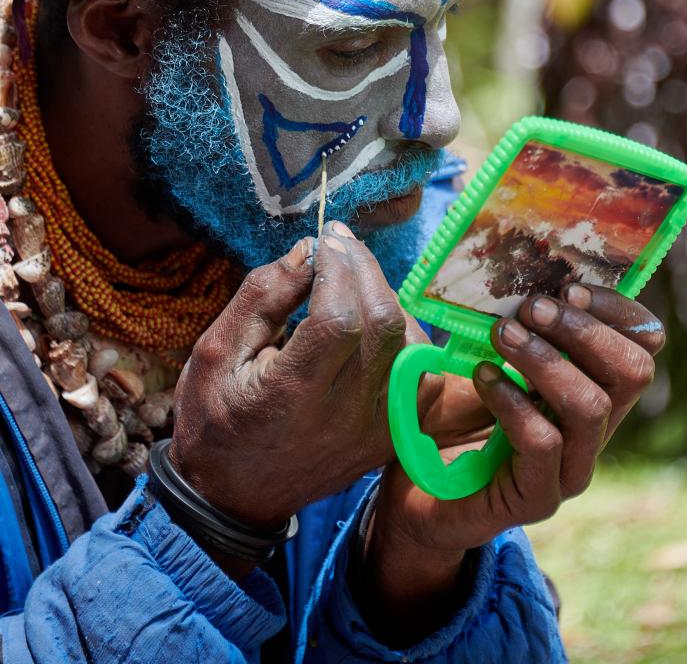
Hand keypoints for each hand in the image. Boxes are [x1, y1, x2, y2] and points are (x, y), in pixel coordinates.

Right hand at [169, 221, 430, 531]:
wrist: (233, 499)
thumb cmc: (214, 420)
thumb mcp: (215, 351)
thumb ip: (262, 297)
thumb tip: (308, 251)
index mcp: (293, 396)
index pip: (340, 319)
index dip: (338, 268)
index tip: (324, 240)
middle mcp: (346, 416)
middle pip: (384, 324)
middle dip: (365, 270)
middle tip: (341, 245)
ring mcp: (376, 431)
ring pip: (412, 345)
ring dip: (387, 300)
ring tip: (353, 281)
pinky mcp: (391, 437)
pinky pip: (420, 376)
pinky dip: (406, 338)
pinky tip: (376, 323)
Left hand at [364, 284, 663, 636]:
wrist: (416, 490)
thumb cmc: (453, 414)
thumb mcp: (486, 354)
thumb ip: (512, 321)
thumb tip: (512, 268)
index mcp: (592, 388)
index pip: (641, 346)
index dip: (619, 311)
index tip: (570, 286)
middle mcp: (593, 430)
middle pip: (632, 374)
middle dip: (584, 331)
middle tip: (531, 308)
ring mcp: (570, 469)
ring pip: (591, 407)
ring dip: (546, 361)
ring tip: (501, 335)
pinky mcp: (537, 498)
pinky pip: (542, 442)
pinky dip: (512, 401)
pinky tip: (481, 378)